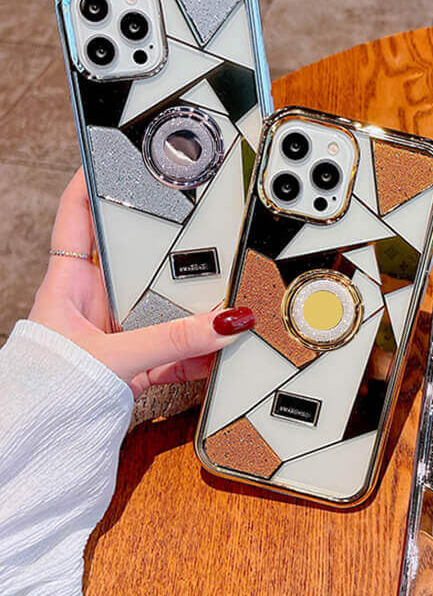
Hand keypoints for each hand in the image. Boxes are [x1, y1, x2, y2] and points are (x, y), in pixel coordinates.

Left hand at [29, 170, 253, 398]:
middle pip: (140, 258)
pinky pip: (178, 344)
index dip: (96, 178)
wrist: (42, 445)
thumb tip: (224, 324)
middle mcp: (97, 299)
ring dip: (195, 307)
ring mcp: (121, 330)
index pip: (79, 213)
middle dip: (174, 248)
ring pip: (165, 304)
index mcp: (71, 281)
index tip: (119, 150)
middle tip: (207, 230)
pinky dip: (201, 349)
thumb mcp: (112, 356)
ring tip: (227, 295)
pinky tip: (222, 347)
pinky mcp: (140, 360)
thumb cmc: (47, 390)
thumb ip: (172, 340)